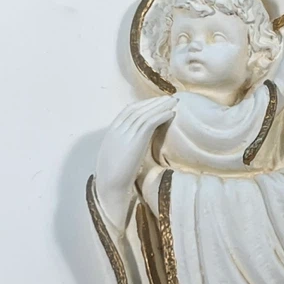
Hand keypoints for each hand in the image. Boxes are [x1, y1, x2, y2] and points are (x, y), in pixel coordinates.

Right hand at [94, 95, 176, 226]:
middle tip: (167, 98)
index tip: (154, 103)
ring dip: (161, 106)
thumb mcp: (114, 158)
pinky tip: (171, 113)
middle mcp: (118, 129)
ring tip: (174, 101)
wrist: (110, 186)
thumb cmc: (112, 179)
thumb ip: (121, 147)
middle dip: (153, 102)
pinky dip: (161, 115)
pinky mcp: (136, 140)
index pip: (128, 111)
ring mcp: (127, 134)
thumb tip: (131, 147)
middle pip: (138, 109)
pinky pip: (150, 122)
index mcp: (111, 132)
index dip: (142, 105)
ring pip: (145, 113)